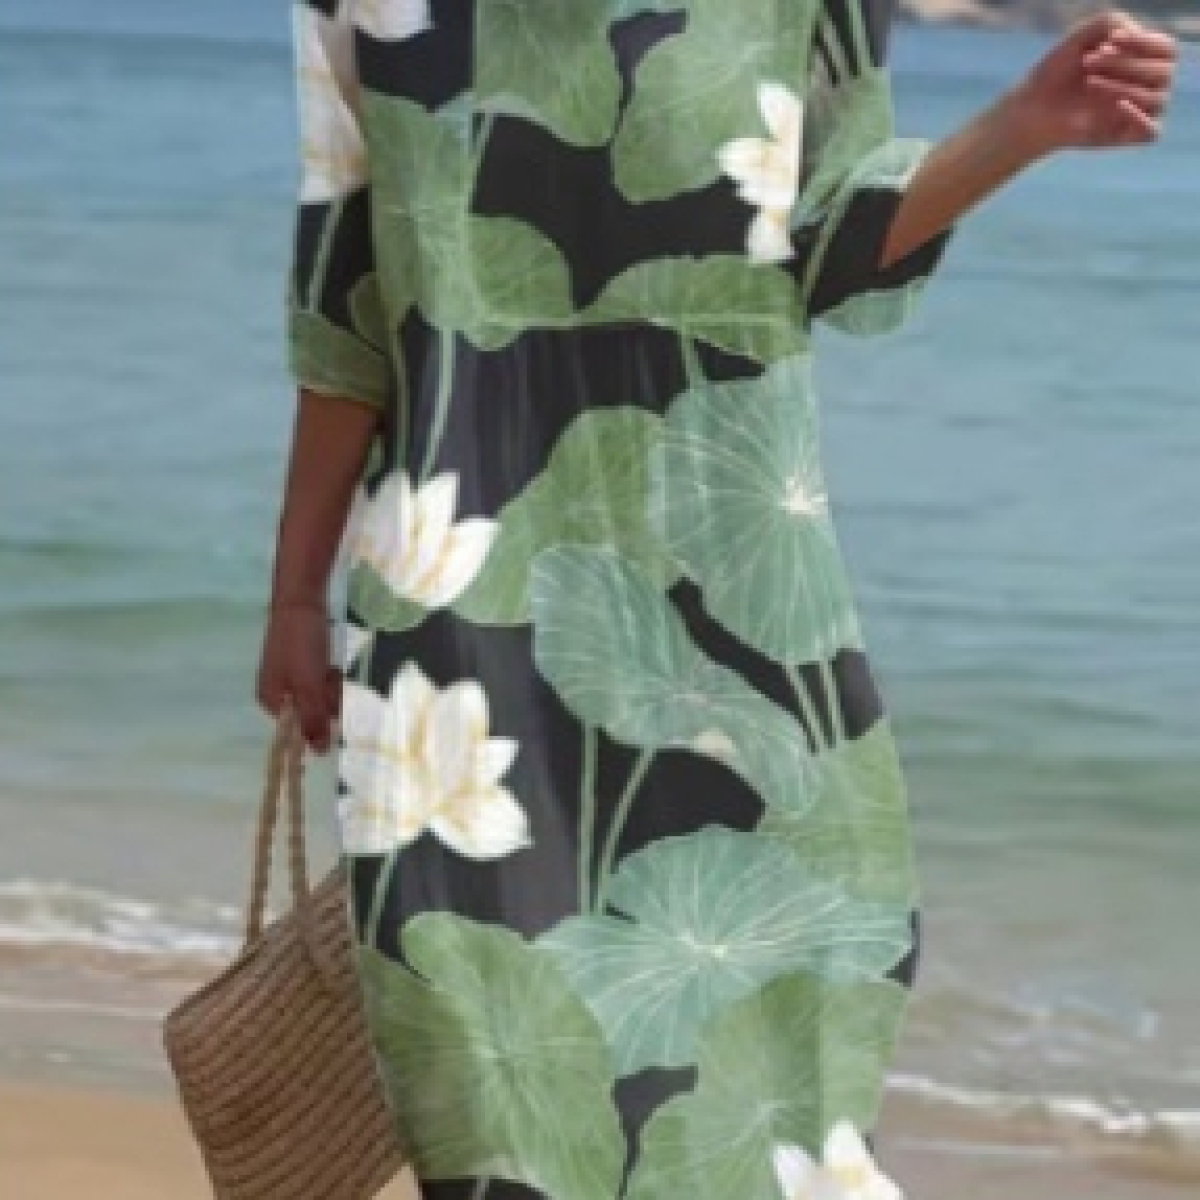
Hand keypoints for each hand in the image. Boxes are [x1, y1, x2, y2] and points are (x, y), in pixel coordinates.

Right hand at [255, 603, 341, 753]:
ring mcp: (290, 678)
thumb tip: (319, 753)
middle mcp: (277, 693)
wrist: (303, 601)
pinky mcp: (302, 666)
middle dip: (325, 699)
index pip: (298, 730)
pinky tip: (329, 663)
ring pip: (319, 698)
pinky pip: (320, 682)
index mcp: (270, 701)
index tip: (325, 700)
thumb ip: (313, 719)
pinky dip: (328, 675)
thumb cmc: (302, 644)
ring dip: (330, 686)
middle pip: (311, 714)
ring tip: (329, 667)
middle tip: (327, 677)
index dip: (317, 719)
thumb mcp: (309, 685)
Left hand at [1006, 8, 1176, 156]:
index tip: (1108, 42)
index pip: (1168, 50)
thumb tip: (1131, 35)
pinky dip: (1140, 118)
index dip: (1145, 42)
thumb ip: (1110, 22)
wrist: (1029, 110)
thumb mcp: (1081, 38)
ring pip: (1157, 98)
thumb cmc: (1056, 74)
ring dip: (1122, 86)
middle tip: (1089, 63)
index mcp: (1143, 61)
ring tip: (1089, 83)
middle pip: (1163, 72)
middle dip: (1125, 63)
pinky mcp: (1126, 138)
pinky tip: (1118, 106)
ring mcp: (1137, 114)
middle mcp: (1146, 87)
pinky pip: (1152, 132)